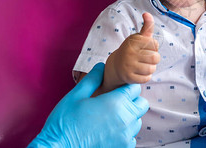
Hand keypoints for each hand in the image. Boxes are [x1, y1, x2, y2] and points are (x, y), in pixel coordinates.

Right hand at [28, 62, 148, 147]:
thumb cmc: (65, 121)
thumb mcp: (76, 95)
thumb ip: (93, 78)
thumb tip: (101, 66)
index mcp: (116, 102)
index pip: (134, 88)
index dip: (125, 87)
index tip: (116, 90)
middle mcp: (125, 119)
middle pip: (141, 104)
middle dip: (131, 101)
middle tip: (114, 103)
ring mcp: (125, 136)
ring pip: (137, 122)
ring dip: (128, 118)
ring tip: (110, 119)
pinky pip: (131, 139)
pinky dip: (124, 135)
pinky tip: (109, 132)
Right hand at [105, 12, 159, 87]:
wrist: (116, 66)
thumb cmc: (132, 49)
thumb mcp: (138, 37)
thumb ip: (146, 26)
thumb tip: (147, 13)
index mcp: (133, 41)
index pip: (155, 44)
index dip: (154, 47)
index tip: (147, 47)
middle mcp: (129, 52)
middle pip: (155, 58)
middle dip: (154, 59)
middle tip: (147, 58)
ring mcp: (128, 65)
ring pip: (152, 69)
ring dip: (151, 68)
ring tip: (144, 65)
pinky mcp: (128, 77)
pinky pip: (146, 79)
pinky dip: (146, 77)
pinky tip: (140, 73)